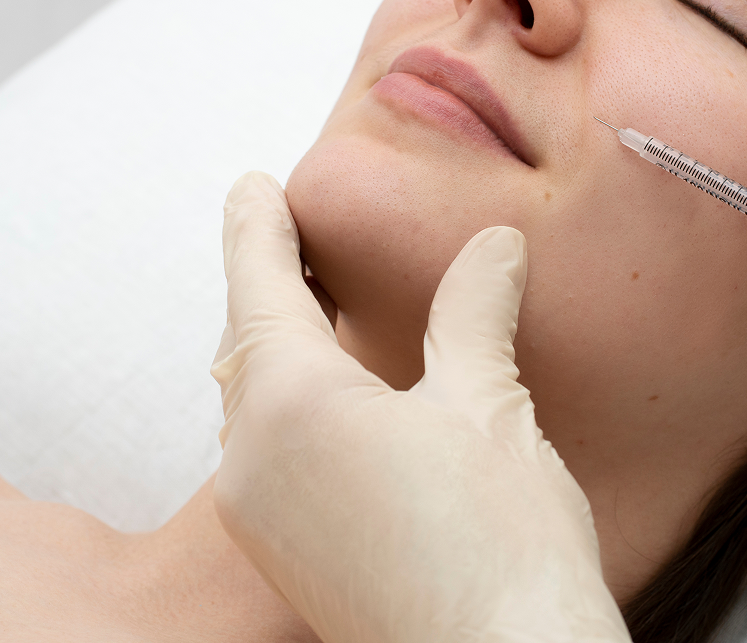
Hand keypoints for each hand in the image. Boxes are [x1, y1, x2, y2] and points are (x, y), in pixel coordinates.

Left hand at [210, 172, 628, 642]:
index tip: (248, 186)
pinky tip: (335, 400)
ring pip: (253, 403)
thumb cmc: (500, 550)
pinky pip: (270, 451)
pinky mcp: (292, 560)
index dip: (256, 229)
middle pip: (246, 344)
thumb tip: (493, 250)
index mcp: (292, 405)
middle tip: (281, 230)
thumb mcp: (490, 408)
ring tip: (306, 304)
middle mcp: (255, 461)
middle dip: (263, 282)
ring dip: (276, 344)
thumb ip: (474, 315)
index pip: (261, 288)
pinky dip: (291, 402)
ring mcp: (266, 519)